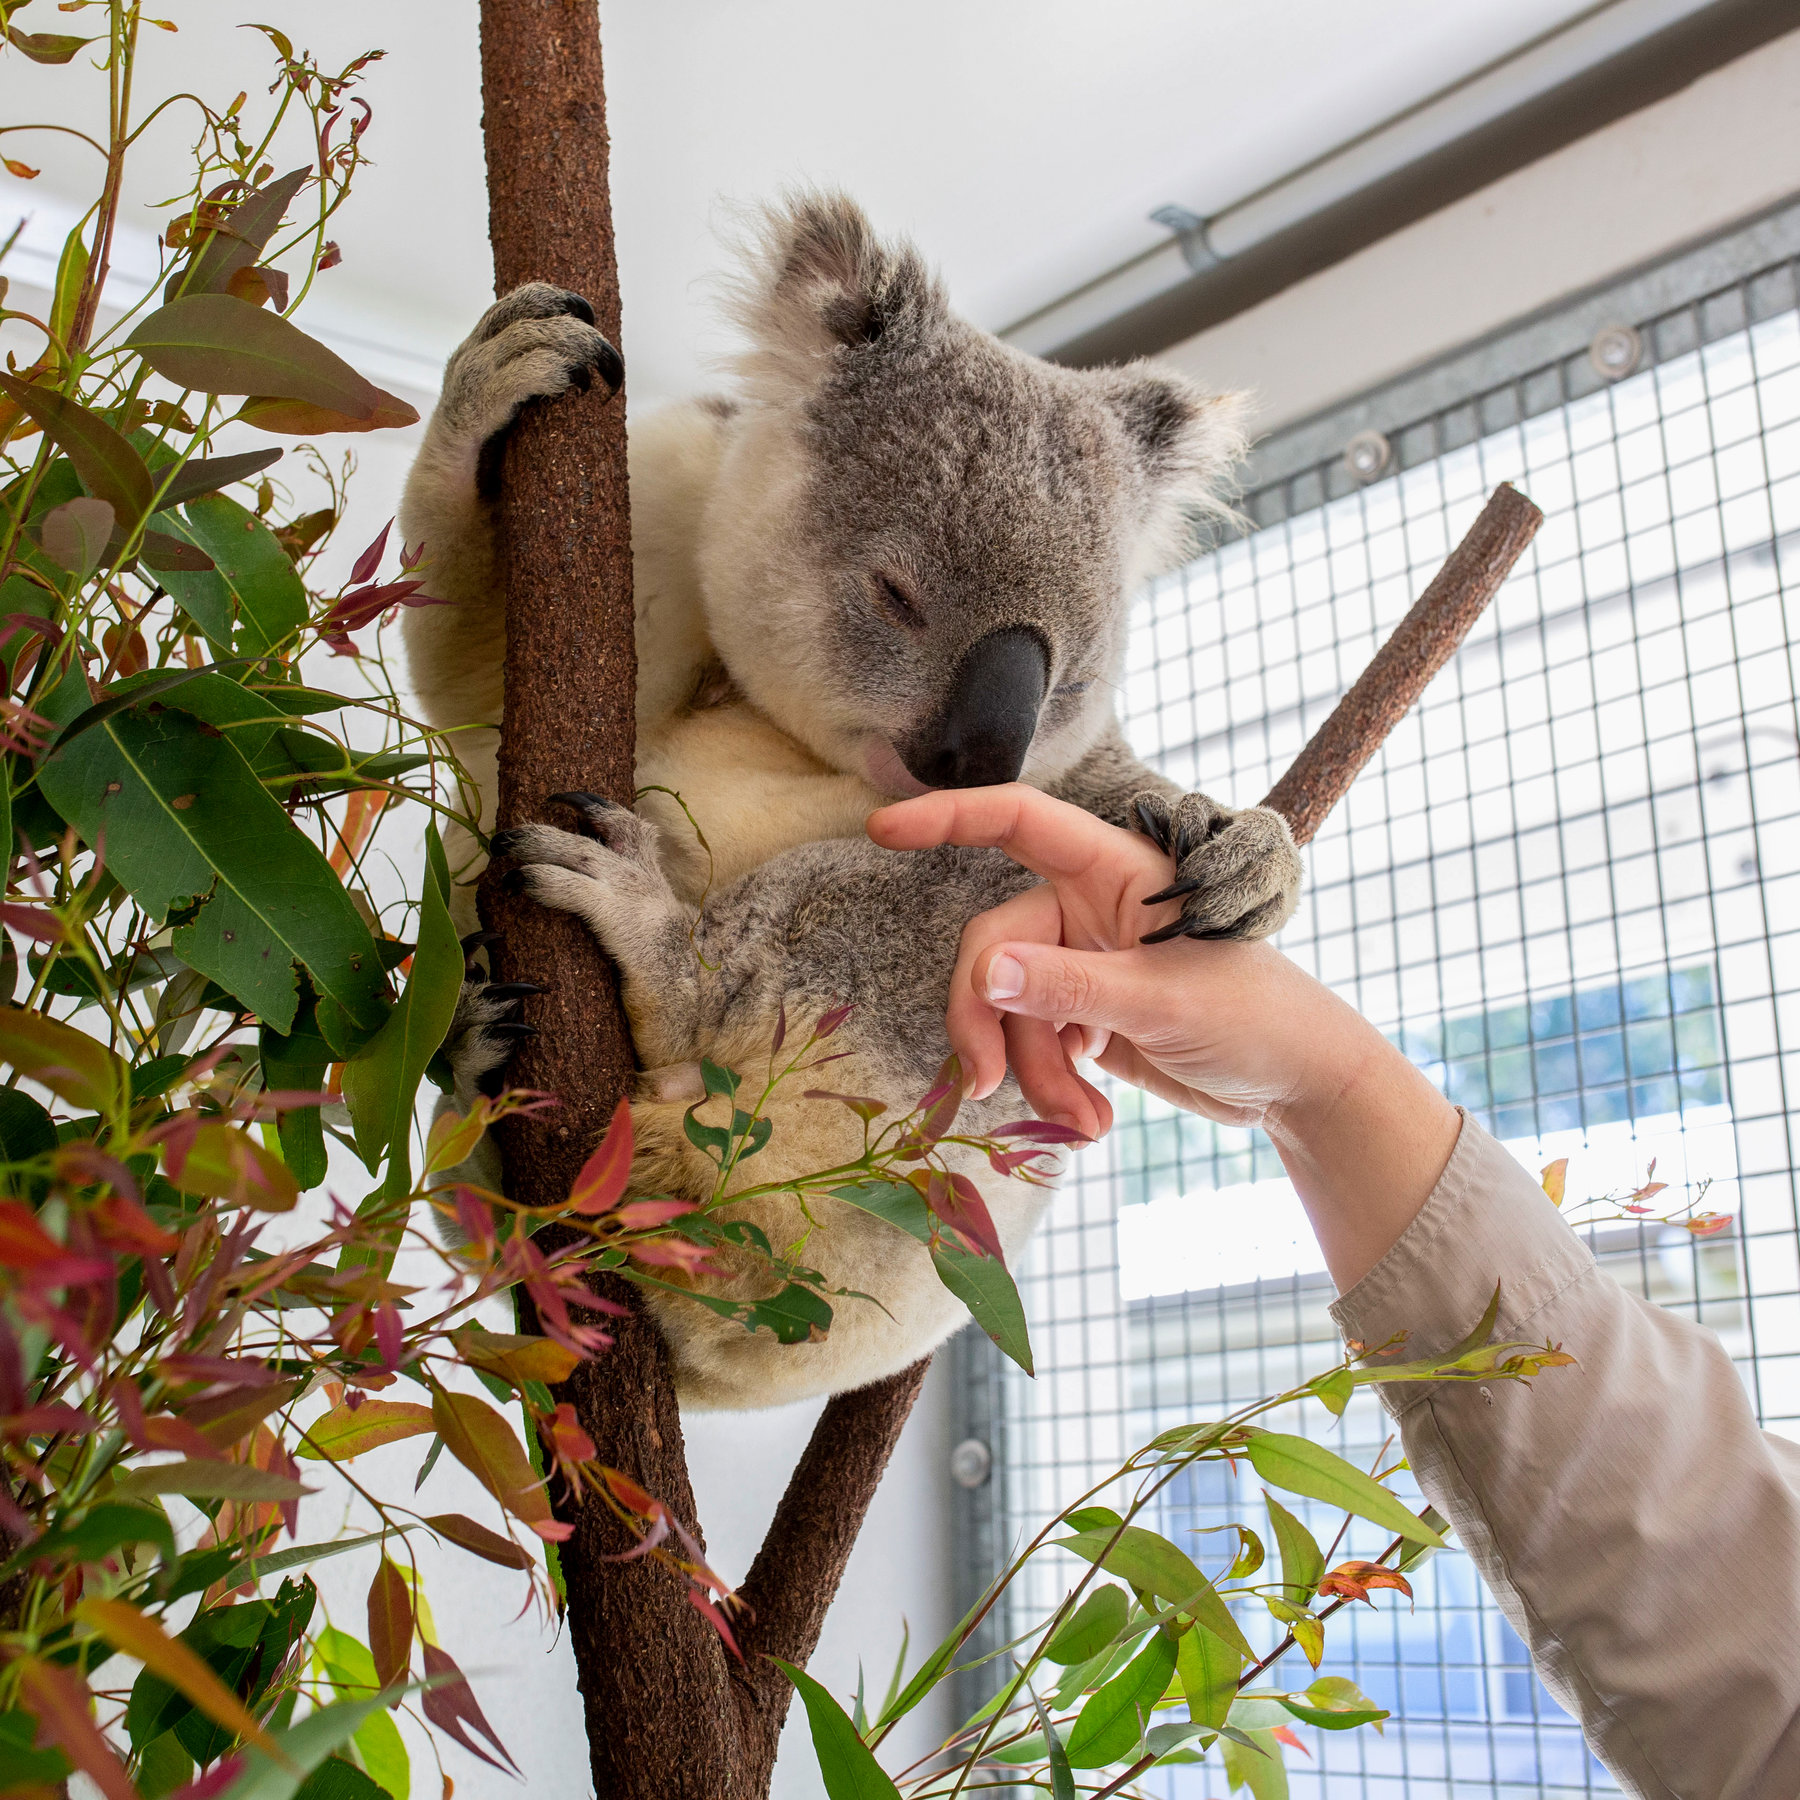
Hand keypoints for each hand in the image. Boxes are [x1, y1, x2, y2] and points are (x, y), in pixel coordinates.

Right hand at [867, 784, 1460, 1288]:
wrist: (1301, 1086)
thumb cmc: (1257, 1016)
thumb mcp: (1162, 1000)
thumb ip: (1069, 985)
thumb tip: (984, 973)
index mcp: (1115, 872)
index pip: (1018, 823)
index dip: (947, 818)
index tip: (882, 830)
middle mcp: (1090, 909)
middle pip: (994, 945)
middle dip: (989, 1021)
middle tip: (990, 1086)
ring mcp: (1085, 964)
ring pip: (1012, 1009)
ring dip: (1034, 1073)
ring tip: (1086, 1124)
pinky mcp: (1087, 1018)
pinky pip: (1035, 1045)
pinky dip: (1052, 1087)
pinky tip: (1093, 1118)